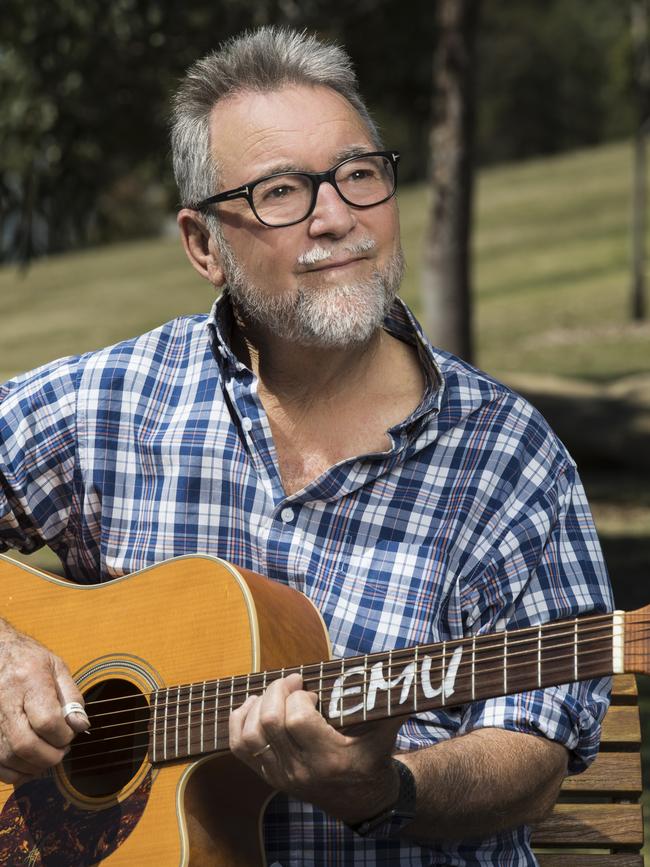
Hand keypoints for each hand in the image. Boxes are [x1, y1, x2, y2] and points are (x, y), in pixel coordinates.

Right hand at [0, 620, 88, 785]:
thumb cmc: (28, 660)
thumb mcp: (57, 668)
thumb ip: (72, 698)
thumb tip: (80, 726)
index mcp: (29, 680)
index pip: (47, 720)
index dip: (63, 735)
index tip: (70, 733)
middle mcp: (6, 700)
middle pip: (25, 744)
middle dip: (49, 755)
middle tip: (61, 750)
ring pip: (8, 757)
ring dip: (33, 765)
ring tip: (47, 754)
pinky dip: (14, 771)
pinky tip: (28, 762)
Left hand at [229, 672, 403, 822]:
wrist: (363, 803)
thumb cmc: (374, 761)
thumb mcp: (385, 734)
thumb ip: (392, 706)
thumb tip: (403, 676)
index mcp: (329, 759)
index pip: (296, 720)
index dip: (300, 696)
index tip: (313, 690)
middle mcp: (301, 771)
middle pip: (269, 723)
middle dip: (277, 691)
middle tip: (293, 682)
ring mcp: (281, 776)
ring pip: (250, 735)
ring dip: (257, 705)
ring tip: (274, 693)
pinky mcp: (269, 777)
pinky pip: (240, 748)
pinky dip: (240, 721)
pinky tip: (254, 706)